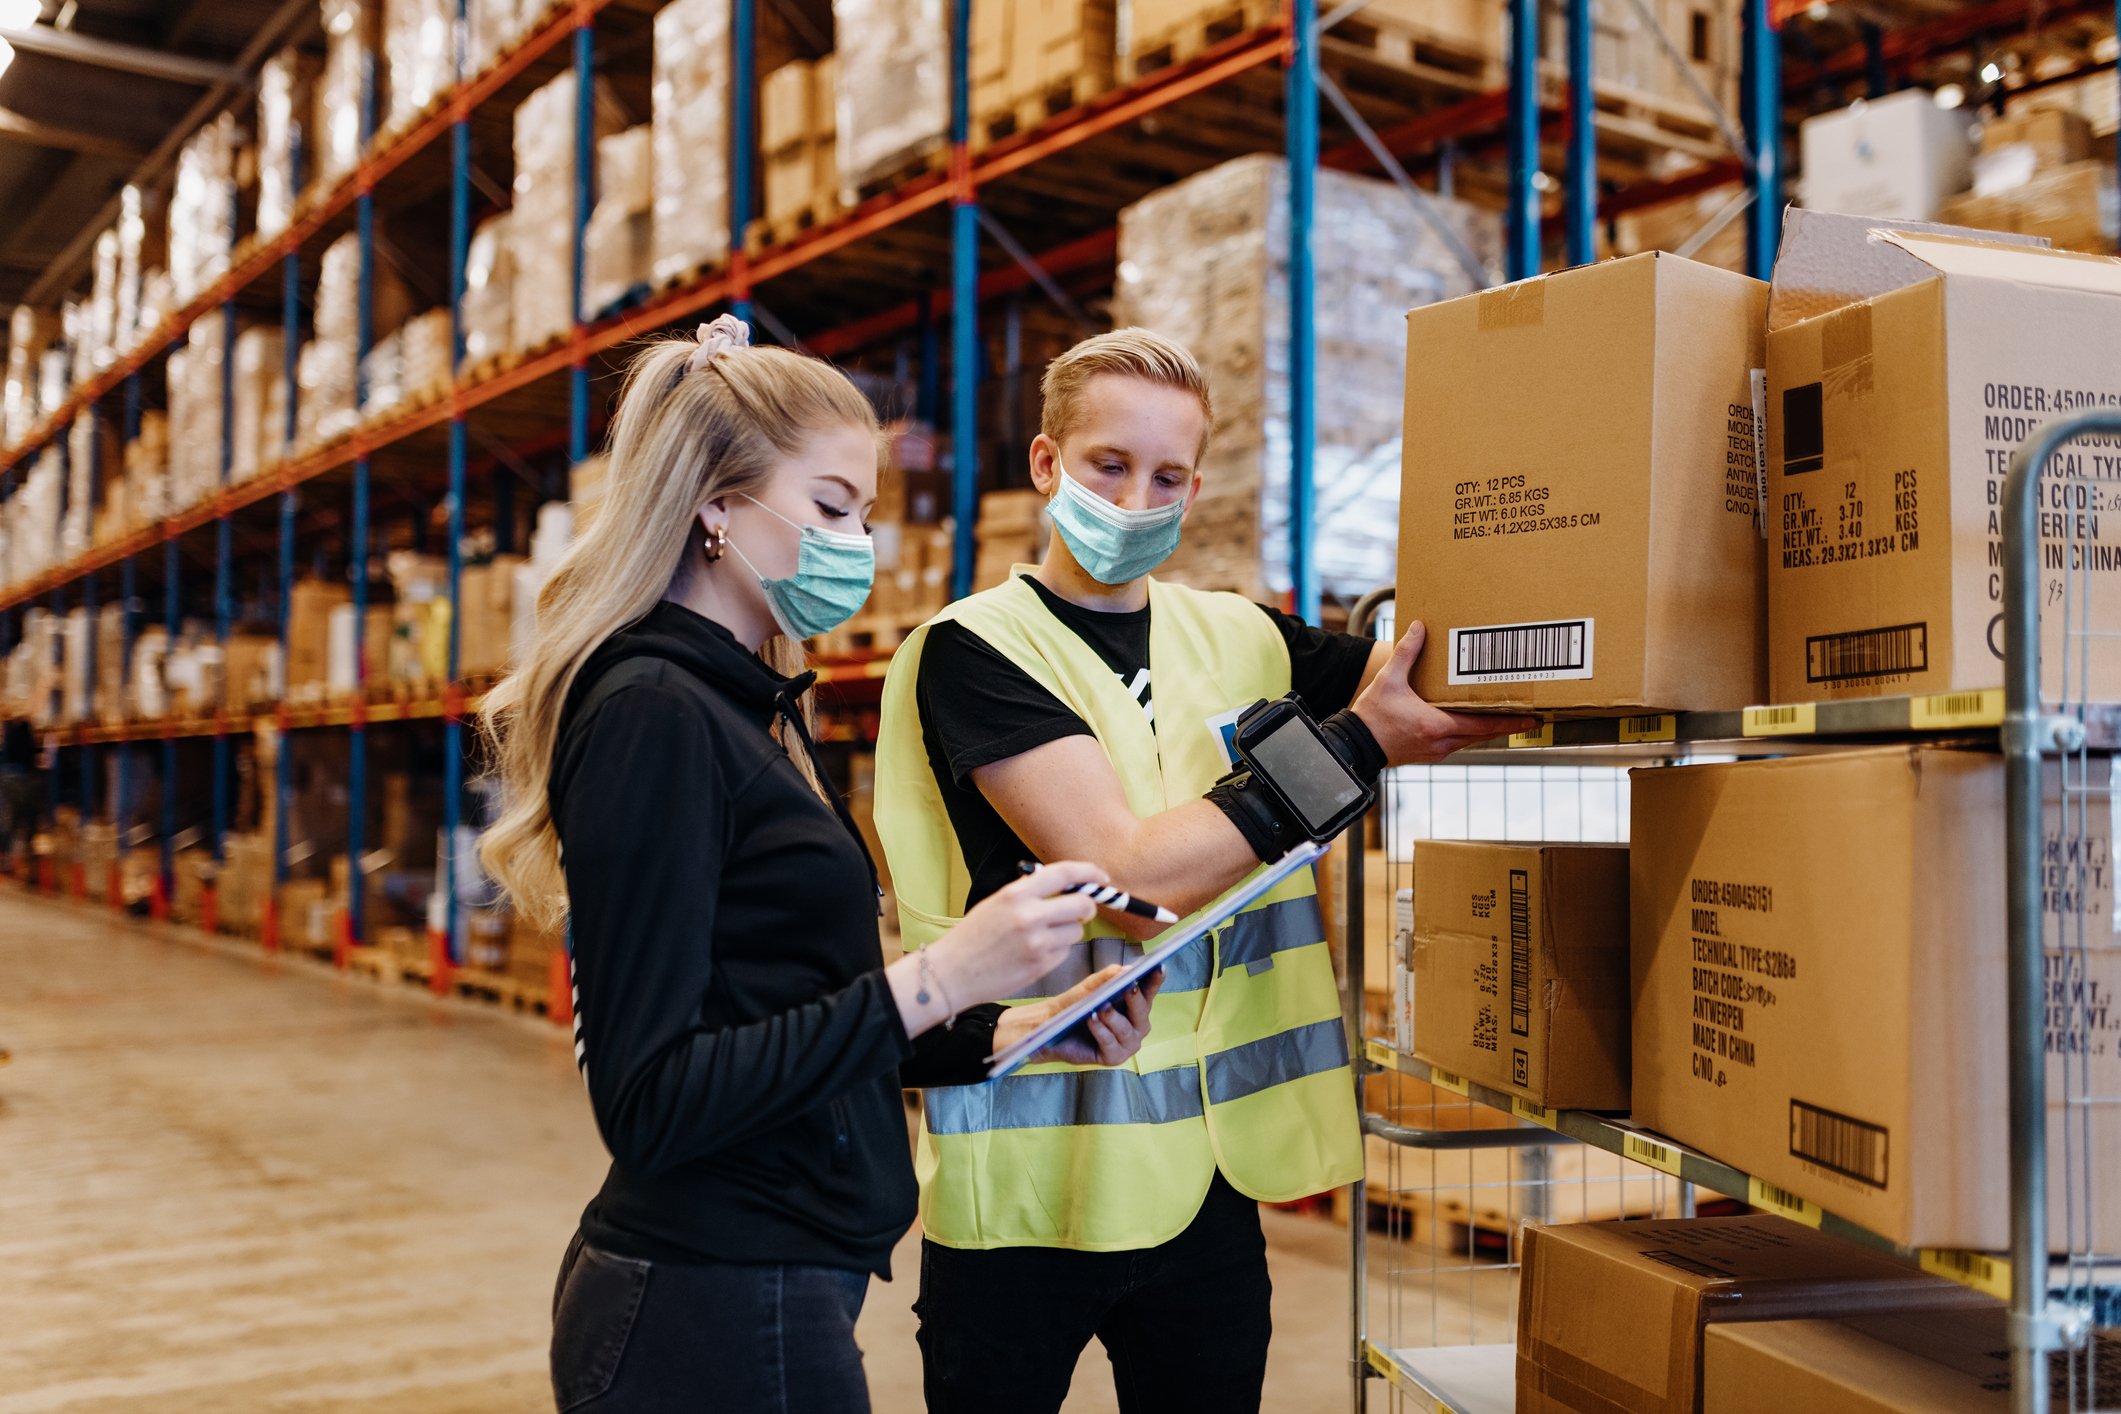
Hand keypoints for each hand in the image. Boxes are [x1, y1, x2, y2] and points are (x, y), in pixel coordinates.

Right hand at [924, 860, 1105, 1007]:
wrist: (952, 973)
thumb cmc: (973, 937)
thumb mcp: (997, 903)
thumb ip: (1031, 894)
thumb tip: (1069, 886)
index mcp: (1015, 895)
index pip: (1064, 873)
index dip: (1089, 873)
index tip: (1100, 878)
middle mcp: (1029, 916)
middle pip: (1082, 904)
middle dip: (1086, 907)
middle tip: (1079, 910)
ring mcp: (1037, 943)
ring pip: (1076, 931)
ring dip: (1068, 932)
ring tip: (1042, 936)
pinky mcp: (1041, 966)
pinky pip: (1065, 952)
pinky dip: (1056, 951)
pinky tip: (1033, 953)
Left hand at [992, 963, 1163, 1067]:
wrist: (1051, 1027)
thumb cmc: (1076, 1006)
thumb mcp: (1092, 987)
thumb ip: (1110, 977)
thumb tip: (1128, 970)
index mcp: (1135, 1008)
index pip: (1149, 992)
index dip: (1155, 980)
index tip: (1159, 967)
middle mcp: (1136, 1027)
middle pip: (1142, 1013)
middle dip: (1136, 1000)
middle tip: (1130, 987)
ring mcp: (1127, 1045)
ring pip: (1127, 1031)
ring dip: (1114, 1018)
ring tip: (1102, 1006)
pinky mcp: (1113, 1058)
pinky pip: (1110, 1044)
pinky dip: (1101, 1031)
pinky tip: (1092, 1019)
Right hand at [1351, 620, 1540, 764]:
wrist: (1354, 745)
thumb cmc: (1372, 715)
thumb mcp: (1389, 680)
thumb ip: (1406, 653)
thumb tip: (1420, 628)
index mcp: (1437, 725)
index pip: (1483, 725)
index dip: (1509, 721)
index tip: (1530, 717)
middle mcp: (1441, 742)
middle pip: (1483, 734)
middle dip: (1505, 724)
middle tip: (1526, 715)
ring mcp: (1435, 751)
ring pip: (1471, 740)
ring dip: (1486, 729)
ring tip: (1502, 715)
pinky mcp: (1428, 754)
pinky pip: (1457, 743)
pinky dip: (1468, 733)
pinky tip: (1470, 722)